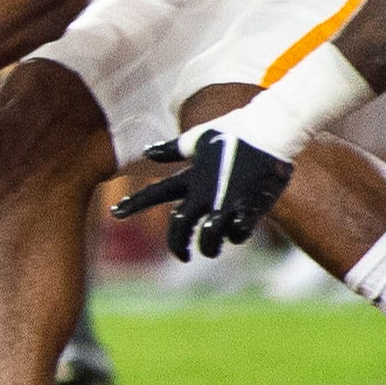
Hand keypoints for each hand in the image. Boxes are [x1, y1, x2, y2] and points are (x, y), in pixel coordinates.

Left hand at [111, 127, 294, 260]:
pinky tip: (236, 233)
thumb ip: (173, 149)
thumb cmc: (234, 129)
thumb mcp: (197, 137)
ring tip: (210, 250)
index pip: (154, 193)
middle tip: (181, 255)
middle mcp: (204, 193)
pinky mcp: (252, 208)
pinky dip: (235, 235)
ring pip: (209, 238)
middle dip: (177, 245)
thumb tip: (147, 152)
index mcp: (190, 176)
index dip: (133, 204)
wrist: (271, 130)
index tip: (114, 212)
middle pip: (180, 226)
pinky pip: (238, 233)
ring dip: (209, 248)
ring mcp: (228, 203)